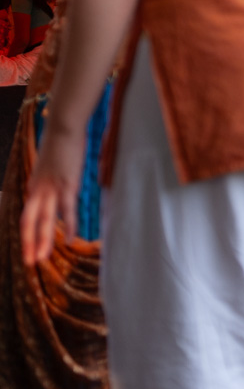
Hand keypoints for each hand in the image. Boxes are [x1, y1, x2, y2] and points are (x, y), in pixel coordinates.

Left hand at [19, 124, 88, 264]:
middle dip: (29, 243)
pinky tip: (70, 239)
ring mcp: (51, 188)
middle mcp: (38, 189)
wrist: (63, 126)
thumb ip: (51, 174)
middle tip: (29, 262)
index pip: (28, 214)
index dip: (28, 233)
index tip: (30, 248)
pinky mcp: (67, 184)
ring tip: (41, 258)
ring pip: (44, 220)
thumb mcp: (51, 161)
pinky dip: (68, 226)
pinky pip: (66, 210)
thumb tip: (57, 176)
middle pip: (30, 221)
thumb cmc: (60, 140)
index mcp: (34, 184)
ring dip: (42, 240)